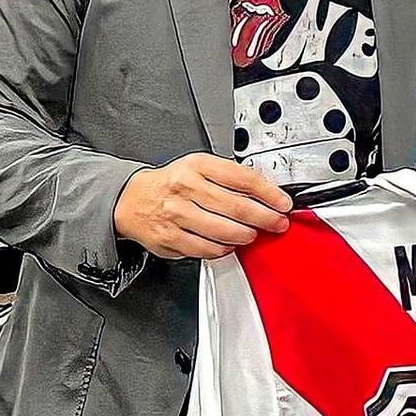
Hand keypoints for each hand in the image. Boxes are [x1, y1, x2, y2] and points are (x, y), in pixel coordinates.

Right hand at [114, 153, 290, 259]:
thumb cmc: (172, 184)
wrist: (133, 200)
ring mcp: (177, 214)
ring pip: (224, 231)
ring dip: (245, 235)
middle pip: (237, 207)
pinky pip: (207, 248)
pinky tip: (229, 244)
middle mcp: (186, 188)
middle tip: (277, 223)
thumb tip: (266, 193)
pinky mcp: (171, 237)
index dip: (269, 193)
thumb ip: (230, 178)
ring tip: (252, 234)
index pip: (242, 178)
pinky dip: (223, 249)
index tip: (282, 203)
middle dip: (265, 218)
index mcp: (198, 166)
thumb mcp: (200, 168)